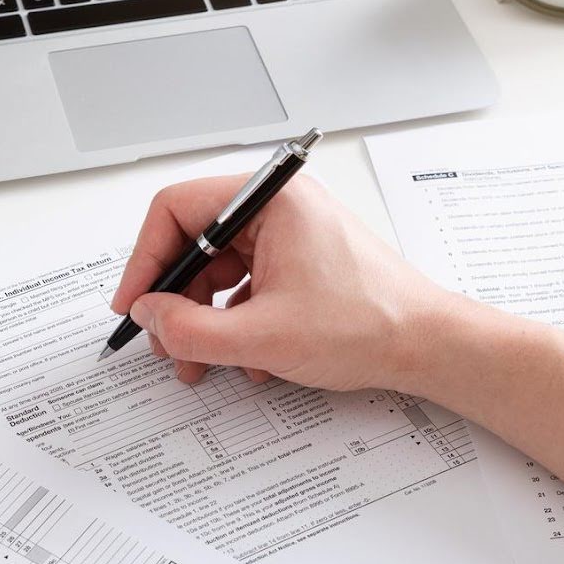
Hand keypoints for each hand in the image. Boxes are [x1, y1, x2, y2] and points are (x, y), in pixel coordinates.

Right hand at [110, 174, 466, 391]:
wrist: (428, 346)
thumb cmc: (368, 325)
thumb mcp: (261, 337)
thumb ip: (189, 329)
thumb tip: (148, 315)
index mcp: (271, 200)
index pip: (176, 209)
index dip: (145, 259)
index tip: (134, 304)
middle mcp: (280, 207)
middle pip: (195, 243)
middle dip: (176, 299)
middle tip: (166, 341)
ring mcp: (291, 234)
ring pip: (219, 270)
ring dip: (204, 320)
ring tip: (202, 363)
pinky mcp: (301, 262)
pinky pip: (246, 285)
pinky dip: (236, 322)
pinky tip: (248, 360)